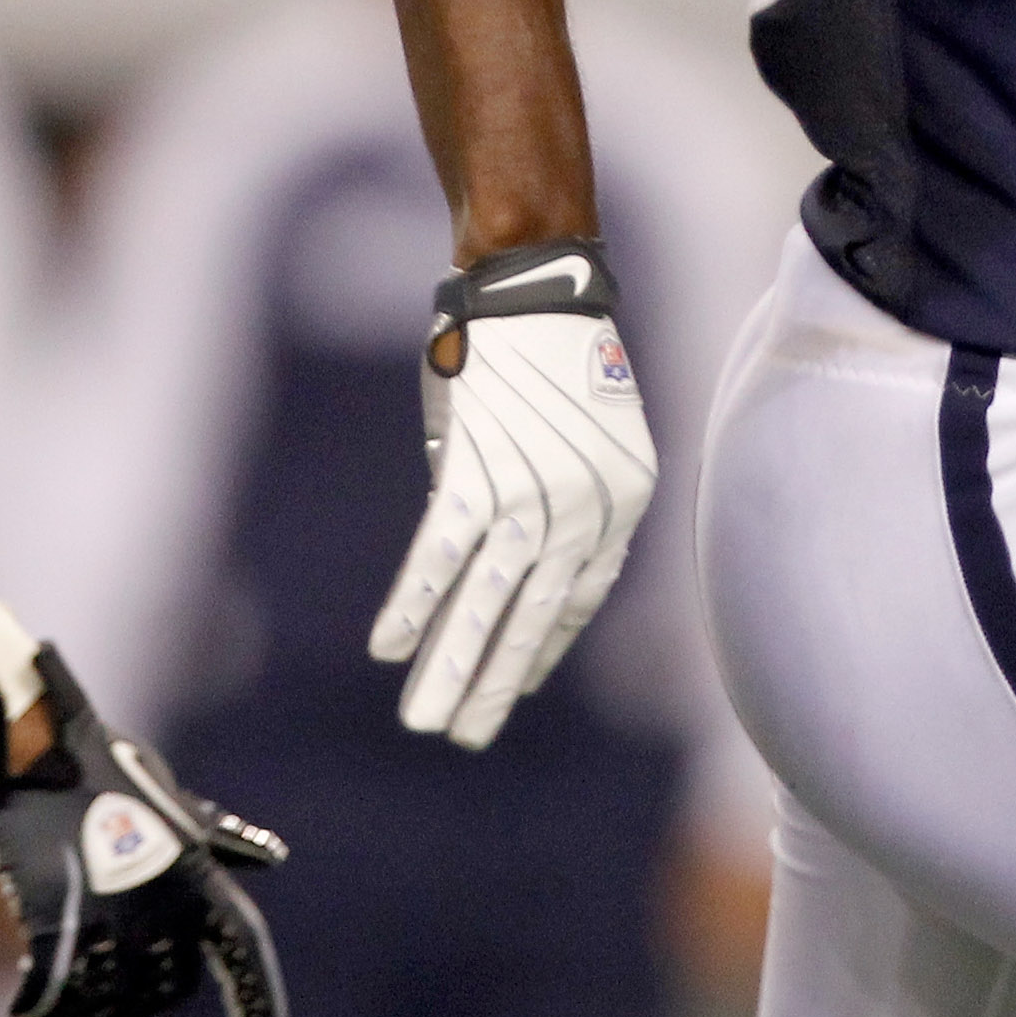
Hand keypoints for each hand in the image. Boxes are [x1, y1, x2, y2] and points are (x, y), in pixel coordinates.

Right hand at [0, 649, 288, 1016]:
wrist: (31, 750)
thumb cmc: (104, 768)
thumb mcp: (173, 800)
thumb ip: (218, 839)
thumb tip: (273, 855)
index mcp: (200, 873)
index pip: (246, 951)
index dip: (260, 1004)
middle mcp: (164, 903)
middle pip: (170, 987)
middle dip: (139, 1015)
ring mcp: (108, 917)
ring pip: (111, 995)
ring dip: (91, 1016)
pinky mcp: (51, 923)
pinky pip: (52, 988)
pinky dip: (39, 1002)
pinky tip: (27, 1007)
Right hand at [368, 239, 656, 749]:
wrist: (531, 280)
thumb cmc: (551, 354)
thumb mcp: (583, 436)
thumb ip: (563, 502)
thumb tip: (515, 569)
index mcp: (626, 500)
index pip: (581, 596)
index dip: (543, 647)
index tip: (514, 684)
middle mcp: (589, 506)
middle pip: (534, 613)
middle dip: (496, 682)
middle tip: (466, 736)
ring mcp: (533, 491)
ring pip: (487, 598)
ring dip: (451, 664)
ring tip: (424, 719)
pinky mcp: (479, 470)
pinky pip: (443, 554)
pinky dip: (415, 602)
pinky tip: (389, 645)